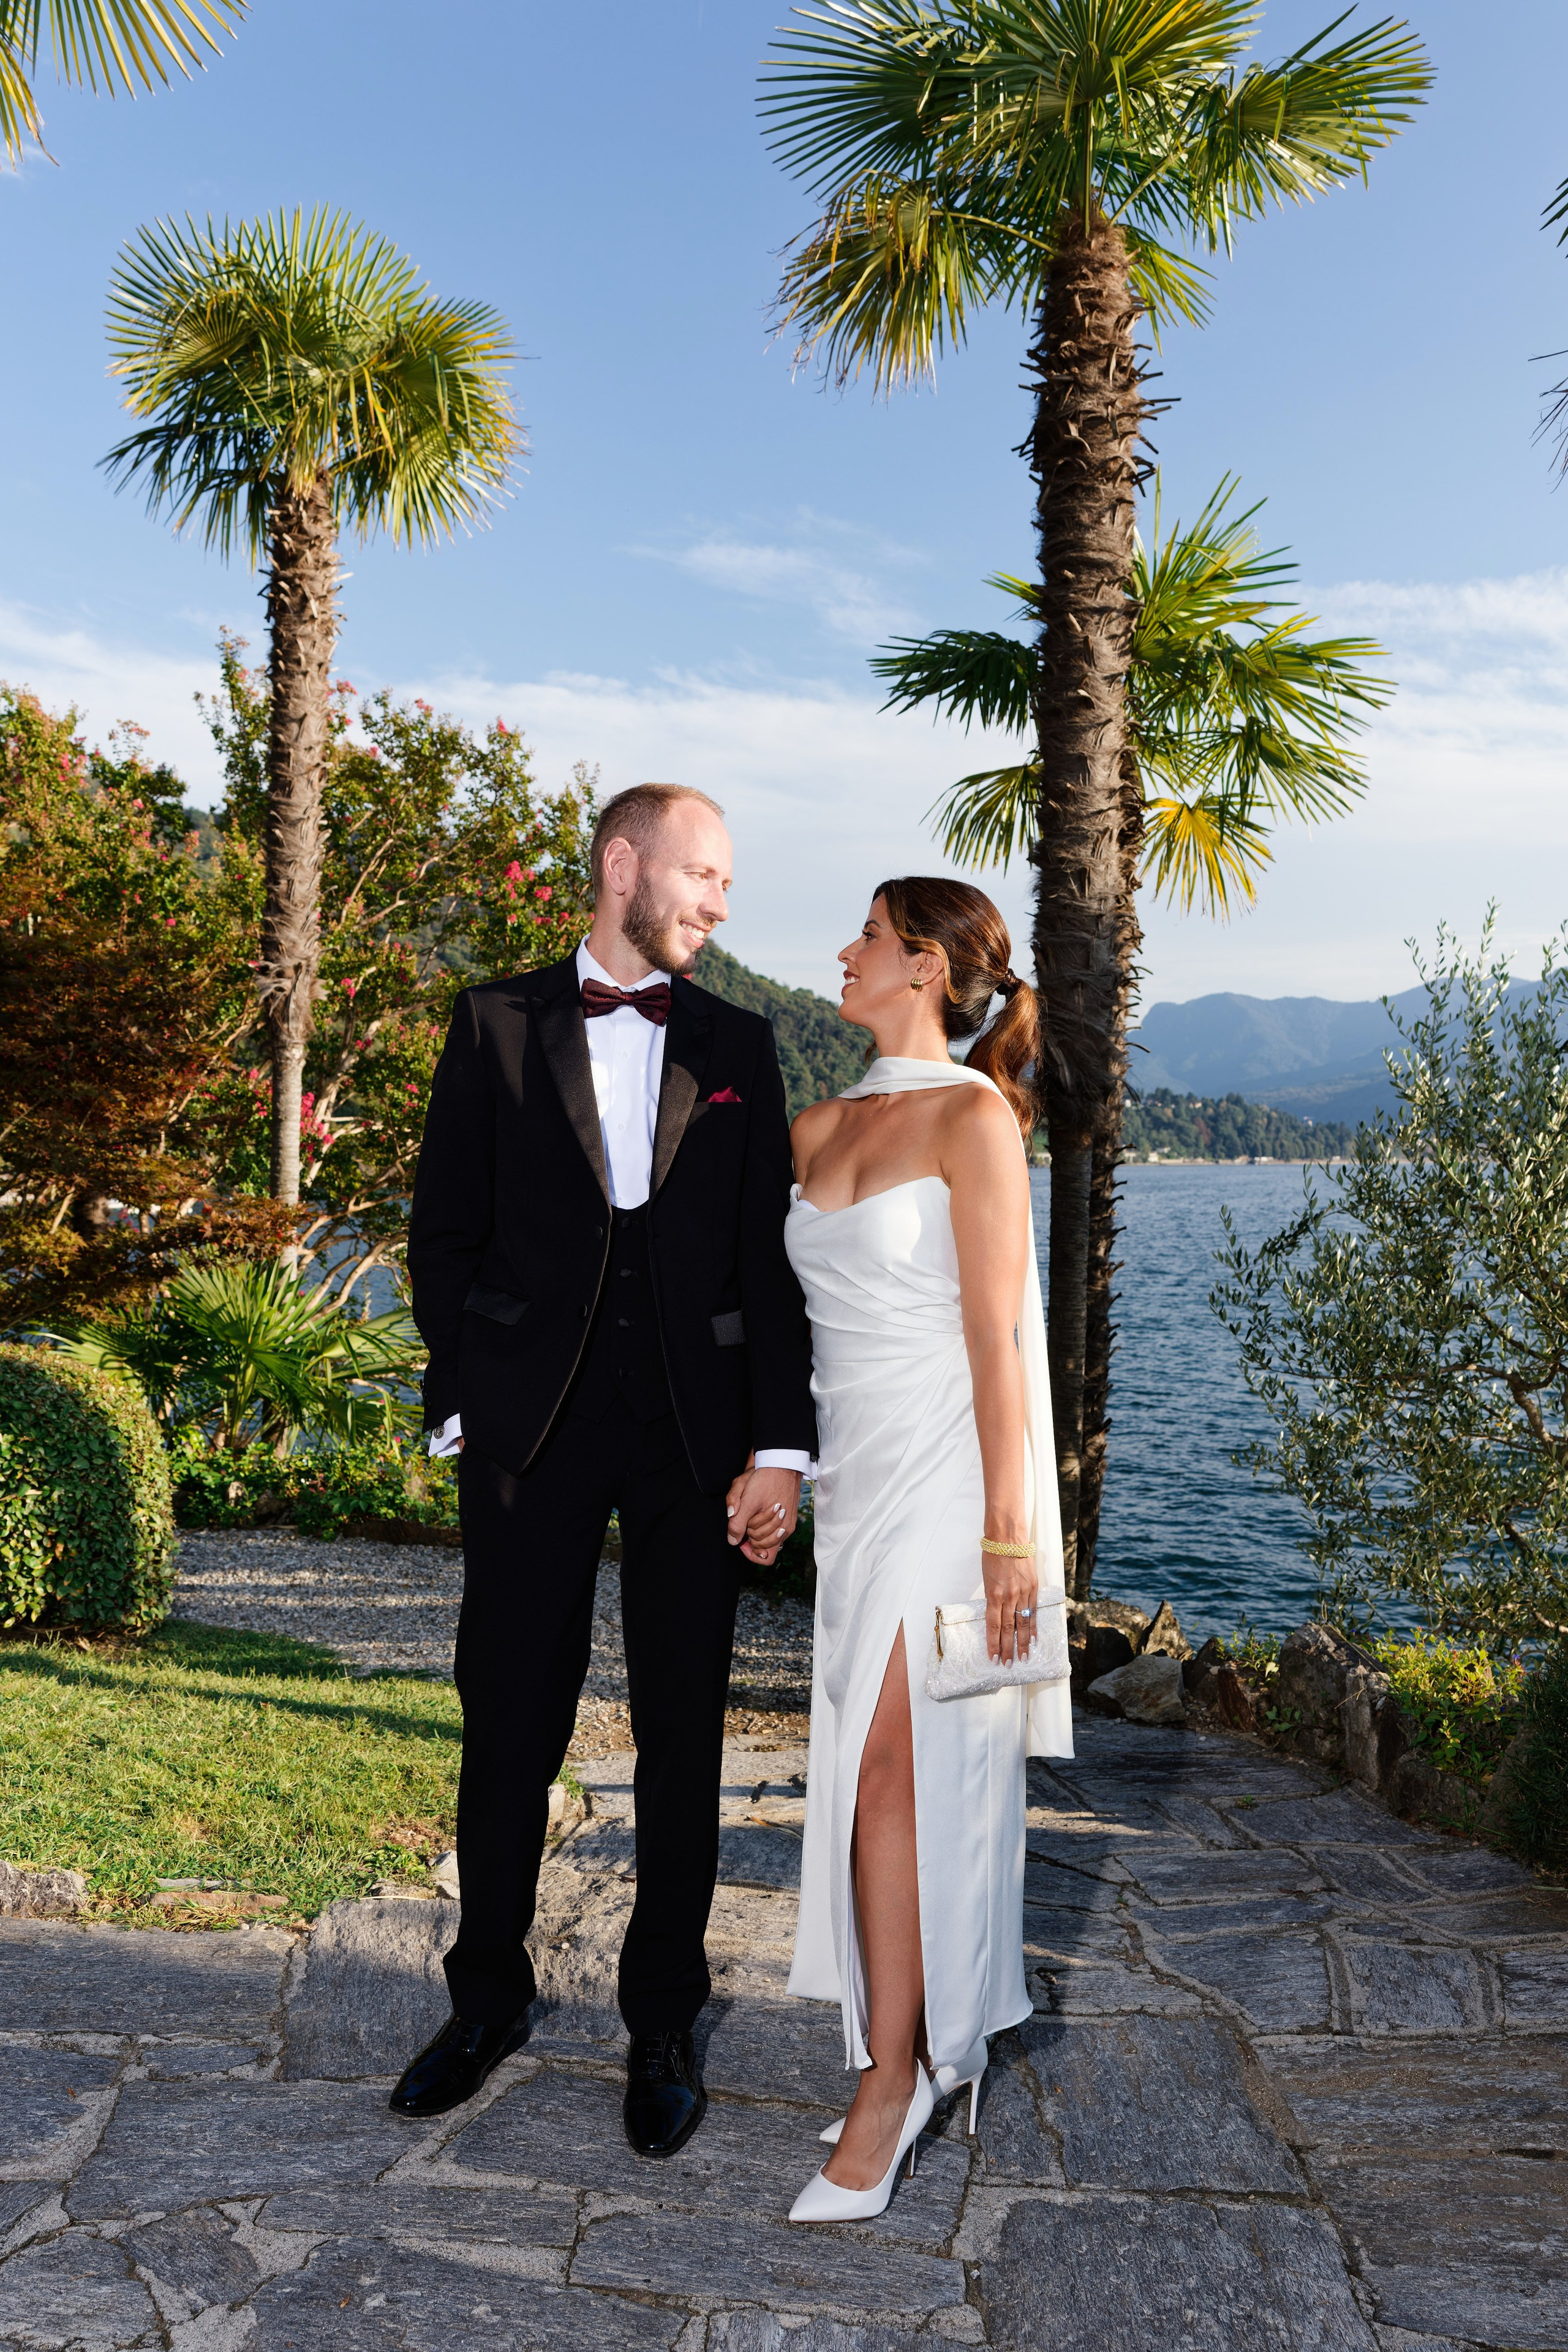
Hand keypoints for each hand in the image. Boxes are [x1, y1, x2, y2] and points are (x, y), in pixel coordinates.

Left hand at [725, 1463, 799, 1563]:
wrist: (781, 1462)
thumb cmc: (764, 1479)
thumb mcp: (746, 1500)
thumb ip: (737, 1523)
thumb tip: (733, 1540)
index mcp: (777, 1529)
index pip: (765, 1557)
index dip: (750, 1553)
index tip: (741, 1540)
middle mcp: (786, 1529)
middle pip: (765, 1548)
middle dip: (752, 1538)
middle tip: (745, 1521)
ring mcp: (789, 1522)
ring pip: (770, 1537)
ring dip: (758, 1530)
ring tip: (752, 1514)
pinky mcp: (790, 1514)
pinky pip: (776, 1528)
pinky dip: (765, 1523)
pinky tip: (759, 1509)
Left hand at [983, 1548, 1037, 1664]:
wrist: (1008, 1537)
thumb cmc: (993, 1555)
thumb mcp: (987, 1579)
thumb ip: (992, 1598)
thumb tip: (996, 1614)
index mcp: (993, 1595)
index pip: (993, 1626)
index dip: (993, 1644)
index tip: (992, 1658)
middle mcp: (1009, 1597)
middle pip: (1008, 1629)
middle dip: (1007, 1649)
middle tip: (1007, 1665)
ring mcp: (1023, 1593)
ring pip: (1022, 1623)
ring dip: (1022, 1643)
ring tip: (1023, 1658)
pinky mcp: (1033, 1587)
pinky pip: (1033, 1611)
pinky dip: (1033, 1627)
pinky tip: (1033, 1639)